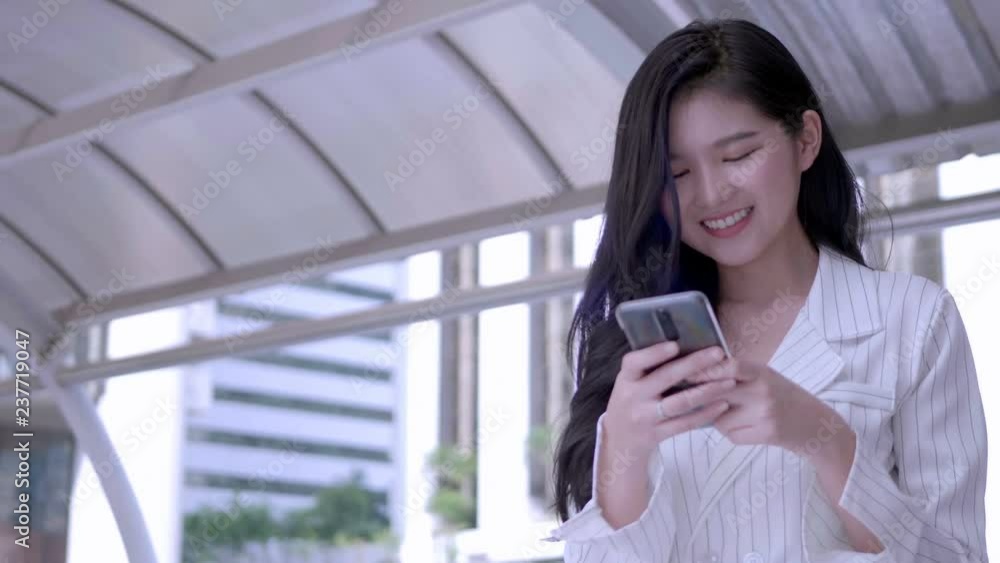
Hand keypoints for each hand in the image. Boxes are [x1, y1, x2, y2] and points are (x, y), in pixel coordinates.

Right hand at [602, 342, 734, 456]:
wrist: (621, 441)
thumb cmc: (632, 402)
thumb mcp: (630, 383)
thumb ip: (648, 368)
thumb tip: (684, 344)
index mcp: (626, 379)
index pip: (634, 362)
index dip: (654, 353)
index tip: (675, 345)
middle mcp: (633, 397)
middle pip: (666, 377)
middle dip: (694, 364)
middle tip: (718, 353)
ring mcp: (646, 417)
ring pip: (680, 402)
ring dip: (707, 391)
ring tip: (729, 382)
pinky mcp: (658, 434)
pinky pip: (685, 423)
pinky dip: (705, 414)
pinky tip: (722, 405)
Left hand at [689, 358, 847, 452]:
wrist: (814, 423)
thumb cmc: (781, 396)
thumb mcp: (763, 377)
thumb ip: (735, 374)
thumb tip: (692, 375)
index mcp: (760, 371)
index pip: (728, 366)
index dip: (704, 369)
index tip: (683, 371)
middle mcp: (763, 389)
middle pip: (718, 393)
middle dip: (698, 396)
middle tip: (682, 397)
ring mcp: (765, 412)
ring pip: (720, 418)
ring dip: (717, 419)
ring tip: (733, 415)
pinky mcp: (767, 433)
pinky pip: (731, 435)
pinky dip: (731, 433)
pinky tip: (746, 428)